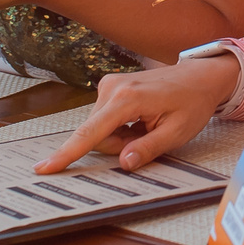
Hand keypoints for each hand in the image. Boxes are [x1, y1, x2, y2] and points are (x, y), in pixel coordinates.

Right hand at [35, 54, 238, 172]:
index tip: (44, 168)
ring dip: (120, 136)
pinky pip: (104, 119)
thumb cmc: (192, 103)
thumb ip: (148, 149)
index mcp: (127, 99)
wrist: (199, 76)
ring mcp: (109, 85)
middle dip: (118, 145)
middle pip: (96, 135)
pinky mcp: (110, 87)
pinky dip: (120, 127)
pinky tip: (141, 120)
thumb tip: (123, 163)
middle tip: (147, 136)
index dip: (67, 154)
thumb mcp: (176, 133)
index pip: (91, 133)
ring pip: (99, 129)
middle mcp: (112, 88)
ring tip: (147, 126)